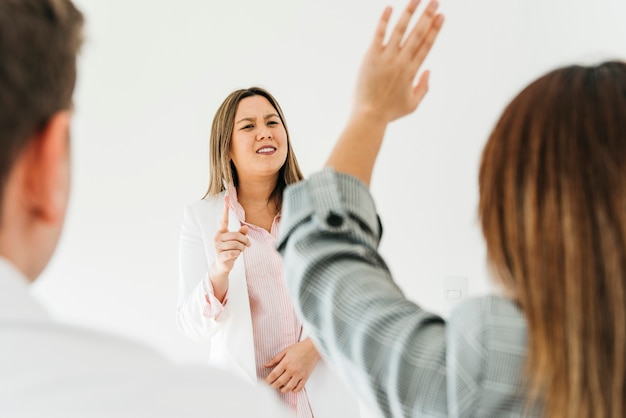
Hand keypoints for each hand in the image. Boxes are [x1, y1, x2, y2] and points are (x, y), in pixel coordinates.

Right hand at [209, 197, 249, 299]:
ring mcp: (217, 247)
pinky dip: (238, 254)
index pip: (223, 220)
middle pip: (236, 235)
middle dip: (245, 241)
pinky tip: (235, 256)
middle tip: (248, 245)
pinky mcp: (220, 256)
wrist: (222, 265)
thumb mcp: (237, 242)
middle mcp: (217, 238)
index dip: (225, 209)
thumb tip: (246, 228)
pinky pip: (234, 253)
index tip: (226, 198)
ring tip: (241, 251)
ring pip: (236, 245)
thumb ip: (241, 234)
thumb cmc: (230, 250)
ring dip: (242, 249)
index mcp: (221, 232)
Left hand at [264, 338, 320, 392]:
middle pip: (279, 382)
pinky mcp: (305, 377)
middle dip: (273, 386)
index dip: (267, 380)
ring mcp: (299, 374)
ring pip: (289, 387)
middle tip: (270, 386)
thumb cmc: (299, 348)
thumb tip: (266, 365)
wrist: (313, 348)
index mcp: (286, 362)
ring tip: (280, 388)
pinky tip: (291, 388)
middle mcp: (292, 370)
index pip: (274, 375)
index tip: (265, 382)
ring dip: (282, 390)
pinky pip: (299, 388)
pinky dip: (294, 390)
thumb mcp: (285, 351)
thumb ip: (275, 359)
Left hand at [324, 0, 443, 184]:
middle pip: (417, 34)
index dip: (435, 29)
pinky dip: (384, 21)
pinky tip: (389, 8)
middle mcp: (402, 61)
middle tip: (435, 1)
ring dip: (410, 13)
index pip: (426, 45)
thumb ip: (423, 87)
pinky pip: (379, 35)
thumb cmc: (390, 112)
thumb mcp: (412, 104)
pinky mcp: (371, 57)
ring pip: (400, 30)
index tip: (441, 16)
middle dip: (427, 16)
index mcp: (412, 71)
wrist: (369, 115)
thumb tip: (428, 71)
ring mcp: (386, 58)